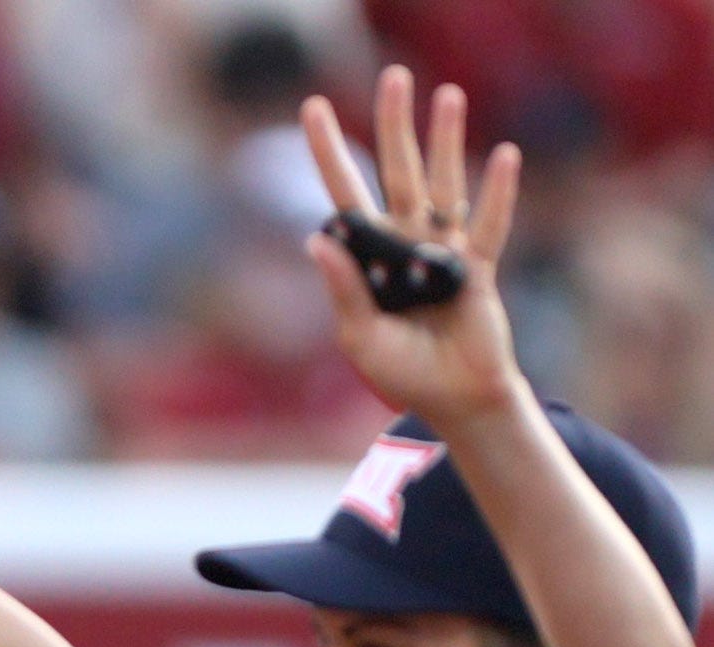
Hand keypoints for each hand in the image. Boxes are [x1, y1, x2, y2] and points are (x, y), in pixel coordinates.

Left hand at [302, 66, 523, 428]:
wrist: (454, 399)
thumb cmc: (403, 372)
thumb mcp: (360, 337)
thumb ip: (343, 289)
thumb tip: (314, 237)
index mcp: (370, 258)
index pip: (344, 195)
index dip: (329, 152)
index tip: (312, 109)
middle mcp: (407, 244)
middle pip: (398, 173)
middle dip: (394, 126)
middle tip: (395, 76)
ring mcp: (444, 251)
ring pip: (445, 184)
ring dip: (446, 141)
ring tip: (446, 93)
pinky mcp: (480, 267)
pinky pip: (489, 225)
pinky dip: (496, 193)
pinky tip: (503, 155)